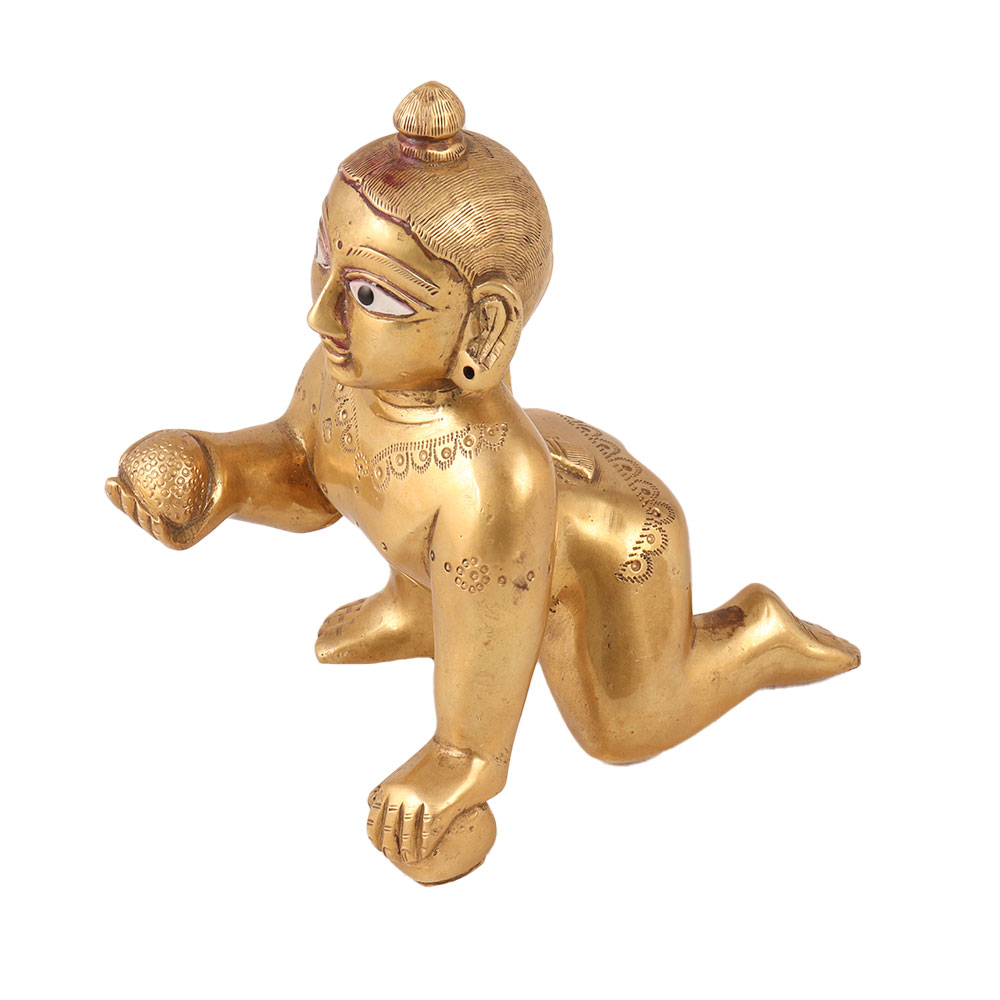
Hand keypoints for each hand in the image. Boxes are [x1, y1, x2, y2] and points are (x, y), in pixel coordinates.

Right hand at [105, 430, 222, 549]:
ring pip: (149, 527)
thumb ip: (148, 445)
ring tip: (137, 503)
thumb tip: (121, 460)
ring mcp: (171, 530)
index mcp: (150, 498)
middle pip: (134, 514)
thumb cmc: (205, 454)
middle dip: (122, 505)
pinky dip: (160, 531)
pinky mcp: (186, 540)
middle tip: (123, 490)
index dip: (113, 493)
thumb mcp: (175, 441)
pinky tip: (156, 518)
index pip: (126, 497)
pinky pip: (170, 539)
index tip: (112, 479)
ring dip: (138, 517)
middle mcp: (158, 515)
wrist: (235, 473)